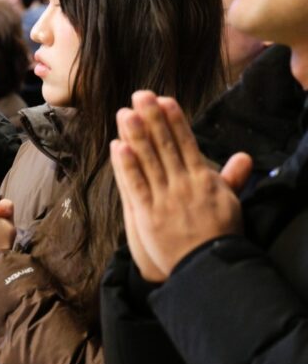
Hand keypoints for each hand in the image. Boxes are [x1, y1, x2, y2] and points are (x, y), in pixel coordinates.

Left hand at [111, 92, 251, 281]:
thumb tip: (245, 157)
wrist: (208, 267)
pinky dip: (127, 166)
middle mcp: (183, 184)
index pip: (186, 143)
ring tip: (126, 113)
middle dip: (152, 119)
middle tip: (140, 95)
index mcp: (203, 179)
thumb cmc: (219, 235)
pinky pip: (135, 186)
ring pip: (148, 161)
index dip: (174, 120)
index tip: (164, 99)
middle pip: (165, 146)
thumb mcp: (230, 203)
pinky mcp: (148, 215)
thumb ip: (232, 178)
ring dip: (136, 135)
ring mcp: (164, 199)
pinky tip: (118, 147)